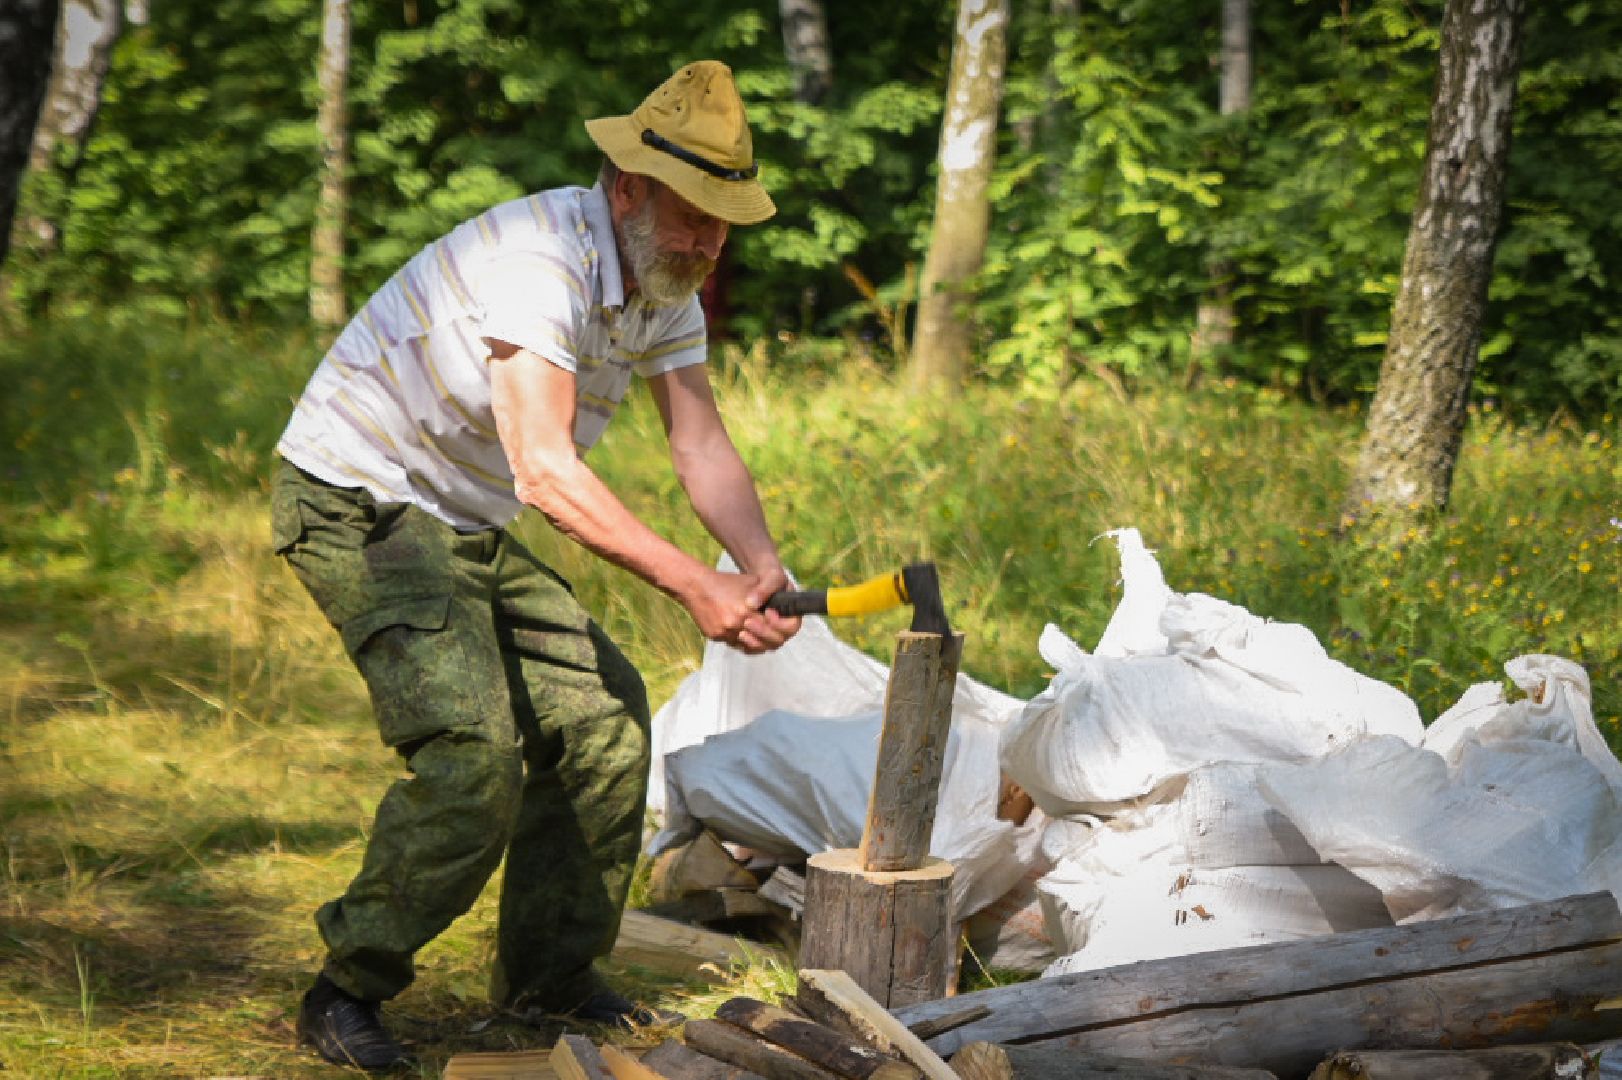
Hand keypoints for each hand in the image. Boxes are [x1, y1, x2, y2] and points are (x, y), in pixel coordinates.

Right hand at [683, 564, 800, 654]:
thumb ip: (768, 596)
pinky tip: (738, 628)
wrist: (696, 586)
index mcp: (747, 610)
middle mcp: (735, 624)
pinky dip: (736, 637)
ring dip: (751, 639)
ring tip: (754, 631)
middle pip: (760, 640)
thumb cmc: (726, 582)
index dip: (775, 626)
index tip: (773, 620)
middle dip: (765, 636)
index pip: (770, 627)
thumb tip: (784, 607)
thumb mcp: (751, 583)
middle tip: (768, 631)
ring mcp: (724, 632)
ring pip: (745, 644)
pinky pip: (731, 642)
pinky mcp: (714, 636)